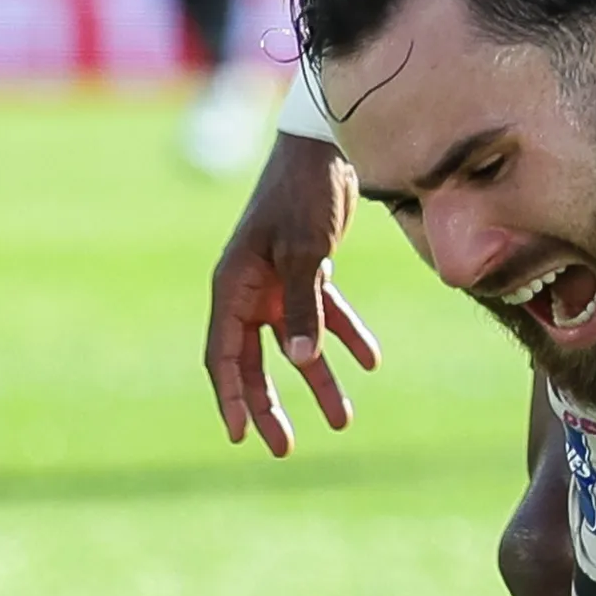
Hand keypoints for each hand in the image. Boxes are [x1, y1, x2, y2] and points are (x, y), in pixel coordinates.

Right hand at [206, 130, 379, 455]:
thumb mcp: (305, 252)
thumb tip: (299, 360)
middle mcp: (250, 289)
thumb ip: (303, 306)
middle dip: (271, 404)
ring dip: (318, 380)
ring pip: (297, 343)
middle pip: (256, 360)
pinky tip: (371, 361)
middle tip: (285, 448)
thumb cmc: (304, 195)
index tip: (240, 436)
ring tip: (342, 420)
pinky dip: (347, 336)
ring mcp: (279, 282)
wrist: (327, 148)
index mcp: (233, 286)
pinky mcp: (310, 270)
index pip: (224, 355)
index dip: (231, 397)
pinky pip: (327, 314)